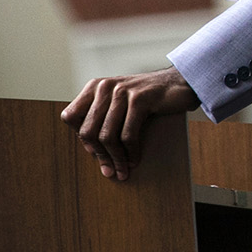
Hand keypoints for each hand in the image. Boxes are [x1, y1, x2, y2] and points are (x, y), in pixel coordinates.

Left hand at [64, 65, 198, 180]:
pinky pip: (128, 135)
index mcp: (95, 87)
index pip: (71, 117)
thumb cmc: (150, 97)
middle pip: (88, 130)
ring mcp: (122, 92)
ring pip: (107, 136)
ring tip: (123, 169)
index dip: (81, 137)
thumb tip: (93, 151)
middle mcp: (104, 87)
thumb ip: (103, 118)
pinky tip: (135, 159)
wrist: (181, 82)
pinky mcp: (139, 99)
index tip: (95, 152)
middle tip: (110, 169)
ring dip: (116, 158)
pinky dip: (131, 152)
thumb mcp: (120, 102)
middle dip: (100, 155)